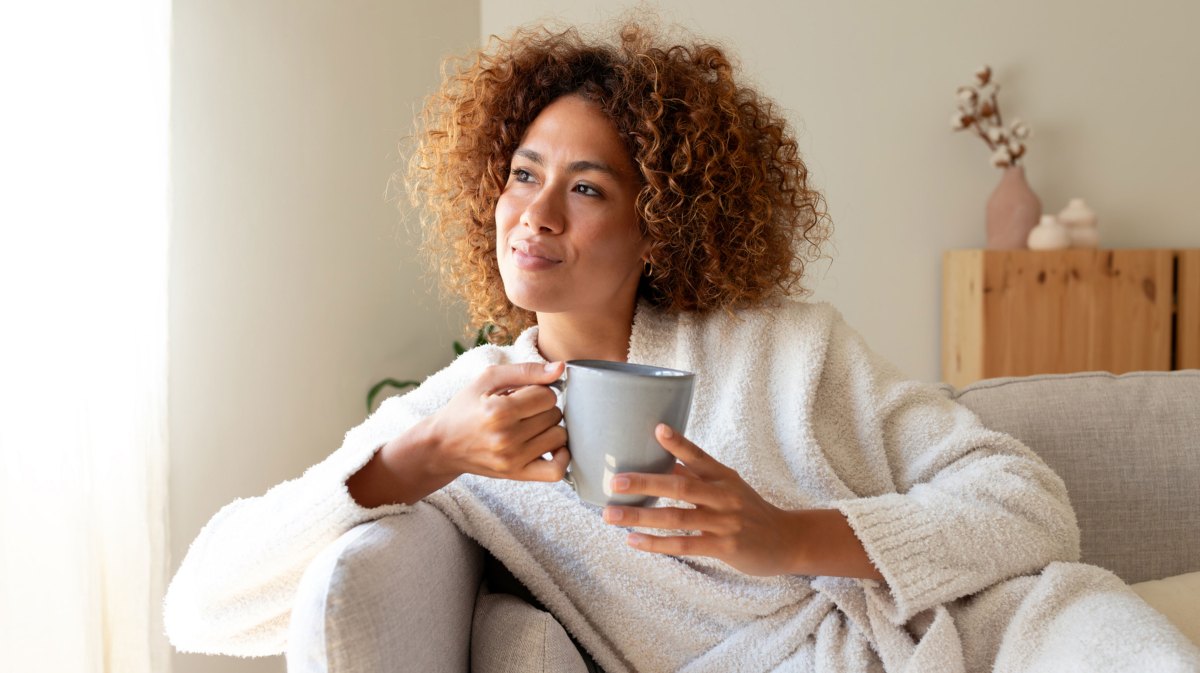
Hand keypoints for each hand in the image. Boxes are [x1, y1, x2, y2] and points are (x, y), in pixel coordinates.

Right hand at [421, 361, 569, 482]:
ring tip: (531, 426)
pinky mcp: (516, 475)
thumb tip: (560, 368)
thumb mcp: (488, 379)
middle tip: (523, 411)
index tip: (523, 395)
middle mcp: (506, 437)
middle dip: (543, 409)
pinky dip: (562, 457)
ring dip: (550, 428)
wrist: (442, 445)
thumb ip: (526, 370)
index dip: (538, 391)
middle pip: (554, 415)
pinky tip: (552, 446)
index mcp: (498, 410)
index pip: (547, 395)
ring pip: (559, 437)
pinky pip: (556, 471)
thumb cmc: (465, 408)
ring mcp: (512, 459)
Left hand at [601, 424, 802, 576]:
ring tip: (611, 515)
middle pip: (680, 486)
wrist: (788, 541)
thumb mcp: (729, 487)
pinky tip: (633, 541)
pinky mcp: (725, 547)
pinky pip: (685, 544)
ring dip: (640, 516)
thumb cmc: (750, 510)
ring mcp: (725, 522)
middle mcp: (724, 495)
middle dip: (645, 482)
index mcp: (723, 476)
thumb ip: (697, 476)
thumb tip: (661, 460)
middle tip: (615, 481)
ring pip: (676, 518)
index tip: (656, 429)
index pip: (699, 455)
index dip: (678, 443)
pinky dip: (656, 544)